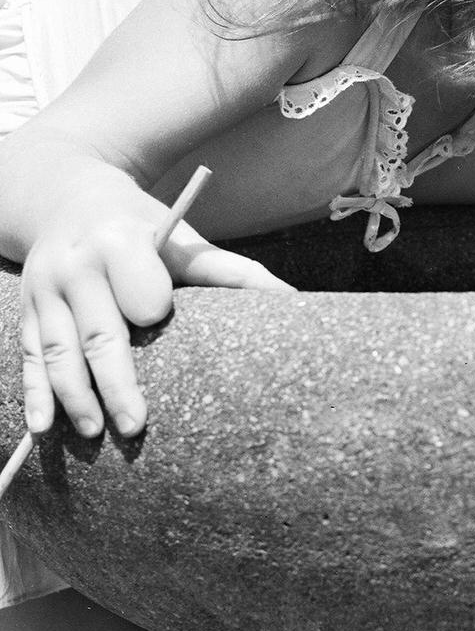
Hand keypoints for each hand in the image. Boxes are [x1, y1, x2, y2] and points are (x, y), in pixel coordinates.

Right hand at [20, 214, 292, 440]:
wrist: (68, 196)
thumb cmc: (143, 226)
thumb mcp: (184, 239)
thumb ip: (233, 270)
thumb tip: (292, 299)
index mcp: (120, 242)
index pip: (138, 290)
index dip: (149, 307)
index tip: (158, 319)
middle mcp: (75, 266)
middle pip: (98, 334)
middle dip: (115, 383)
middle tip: (136, 426)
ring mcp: (44, 290)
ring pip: (57, 353)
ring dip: (74, 398)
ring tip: (95, 434)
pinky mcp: (25, 310)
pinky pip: (28, 357)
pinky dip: (33, 394)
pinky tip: (41, 427)